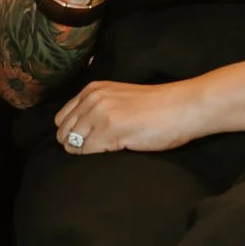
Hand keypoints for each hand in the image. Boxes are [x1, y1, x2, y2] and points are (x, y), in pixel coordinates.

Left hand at [54, 79, 203, 154]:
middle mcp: (92, 99)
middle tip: (100, 148)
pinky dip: (97, 156)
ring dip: (87, 151)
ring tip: (109, 147)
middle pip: (63, 132)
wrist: (182, 107)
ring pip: (72, 143)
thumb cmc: (156, 107)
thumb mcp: (118, 98)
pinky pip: (87, 152)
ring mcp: (100, 114)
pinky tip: (116, 149)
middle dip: (76, 144)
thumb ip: (97, 108)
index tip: (89, 140)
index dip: (72, 133)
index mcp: (92, 90)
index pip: (62, 118)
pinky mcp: (110, 130)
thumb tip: (78, 132)